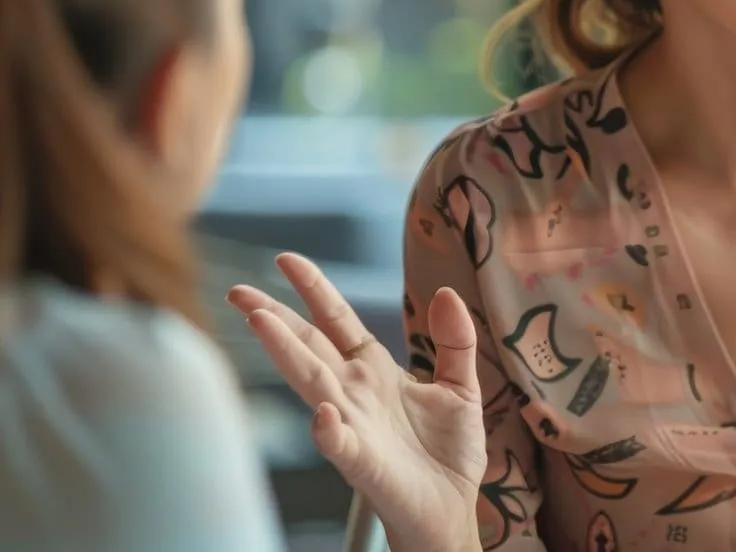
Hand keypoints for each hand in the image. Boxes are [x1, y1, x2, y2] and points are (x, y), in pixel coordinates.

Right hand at [228, 254, 485, 551]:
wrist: (453, 509)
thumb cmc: (449, 452)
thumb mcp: (462, 385)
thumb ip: (455, 341)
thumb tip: (446, 294)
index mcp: (374, 370)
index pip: (335, 320)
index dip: (313, 289)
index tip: (285, 260)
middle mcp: (353, 392)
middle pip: (307, 345)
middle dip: (274, 317)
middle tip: (238, 292)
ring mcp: (352, 425)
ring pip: (312, 383)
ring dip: (286, 354)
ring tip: (259, 322)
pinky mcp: (362, 462)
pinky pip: (338, 443)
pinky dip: (327, 430)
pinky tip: (321, 413)